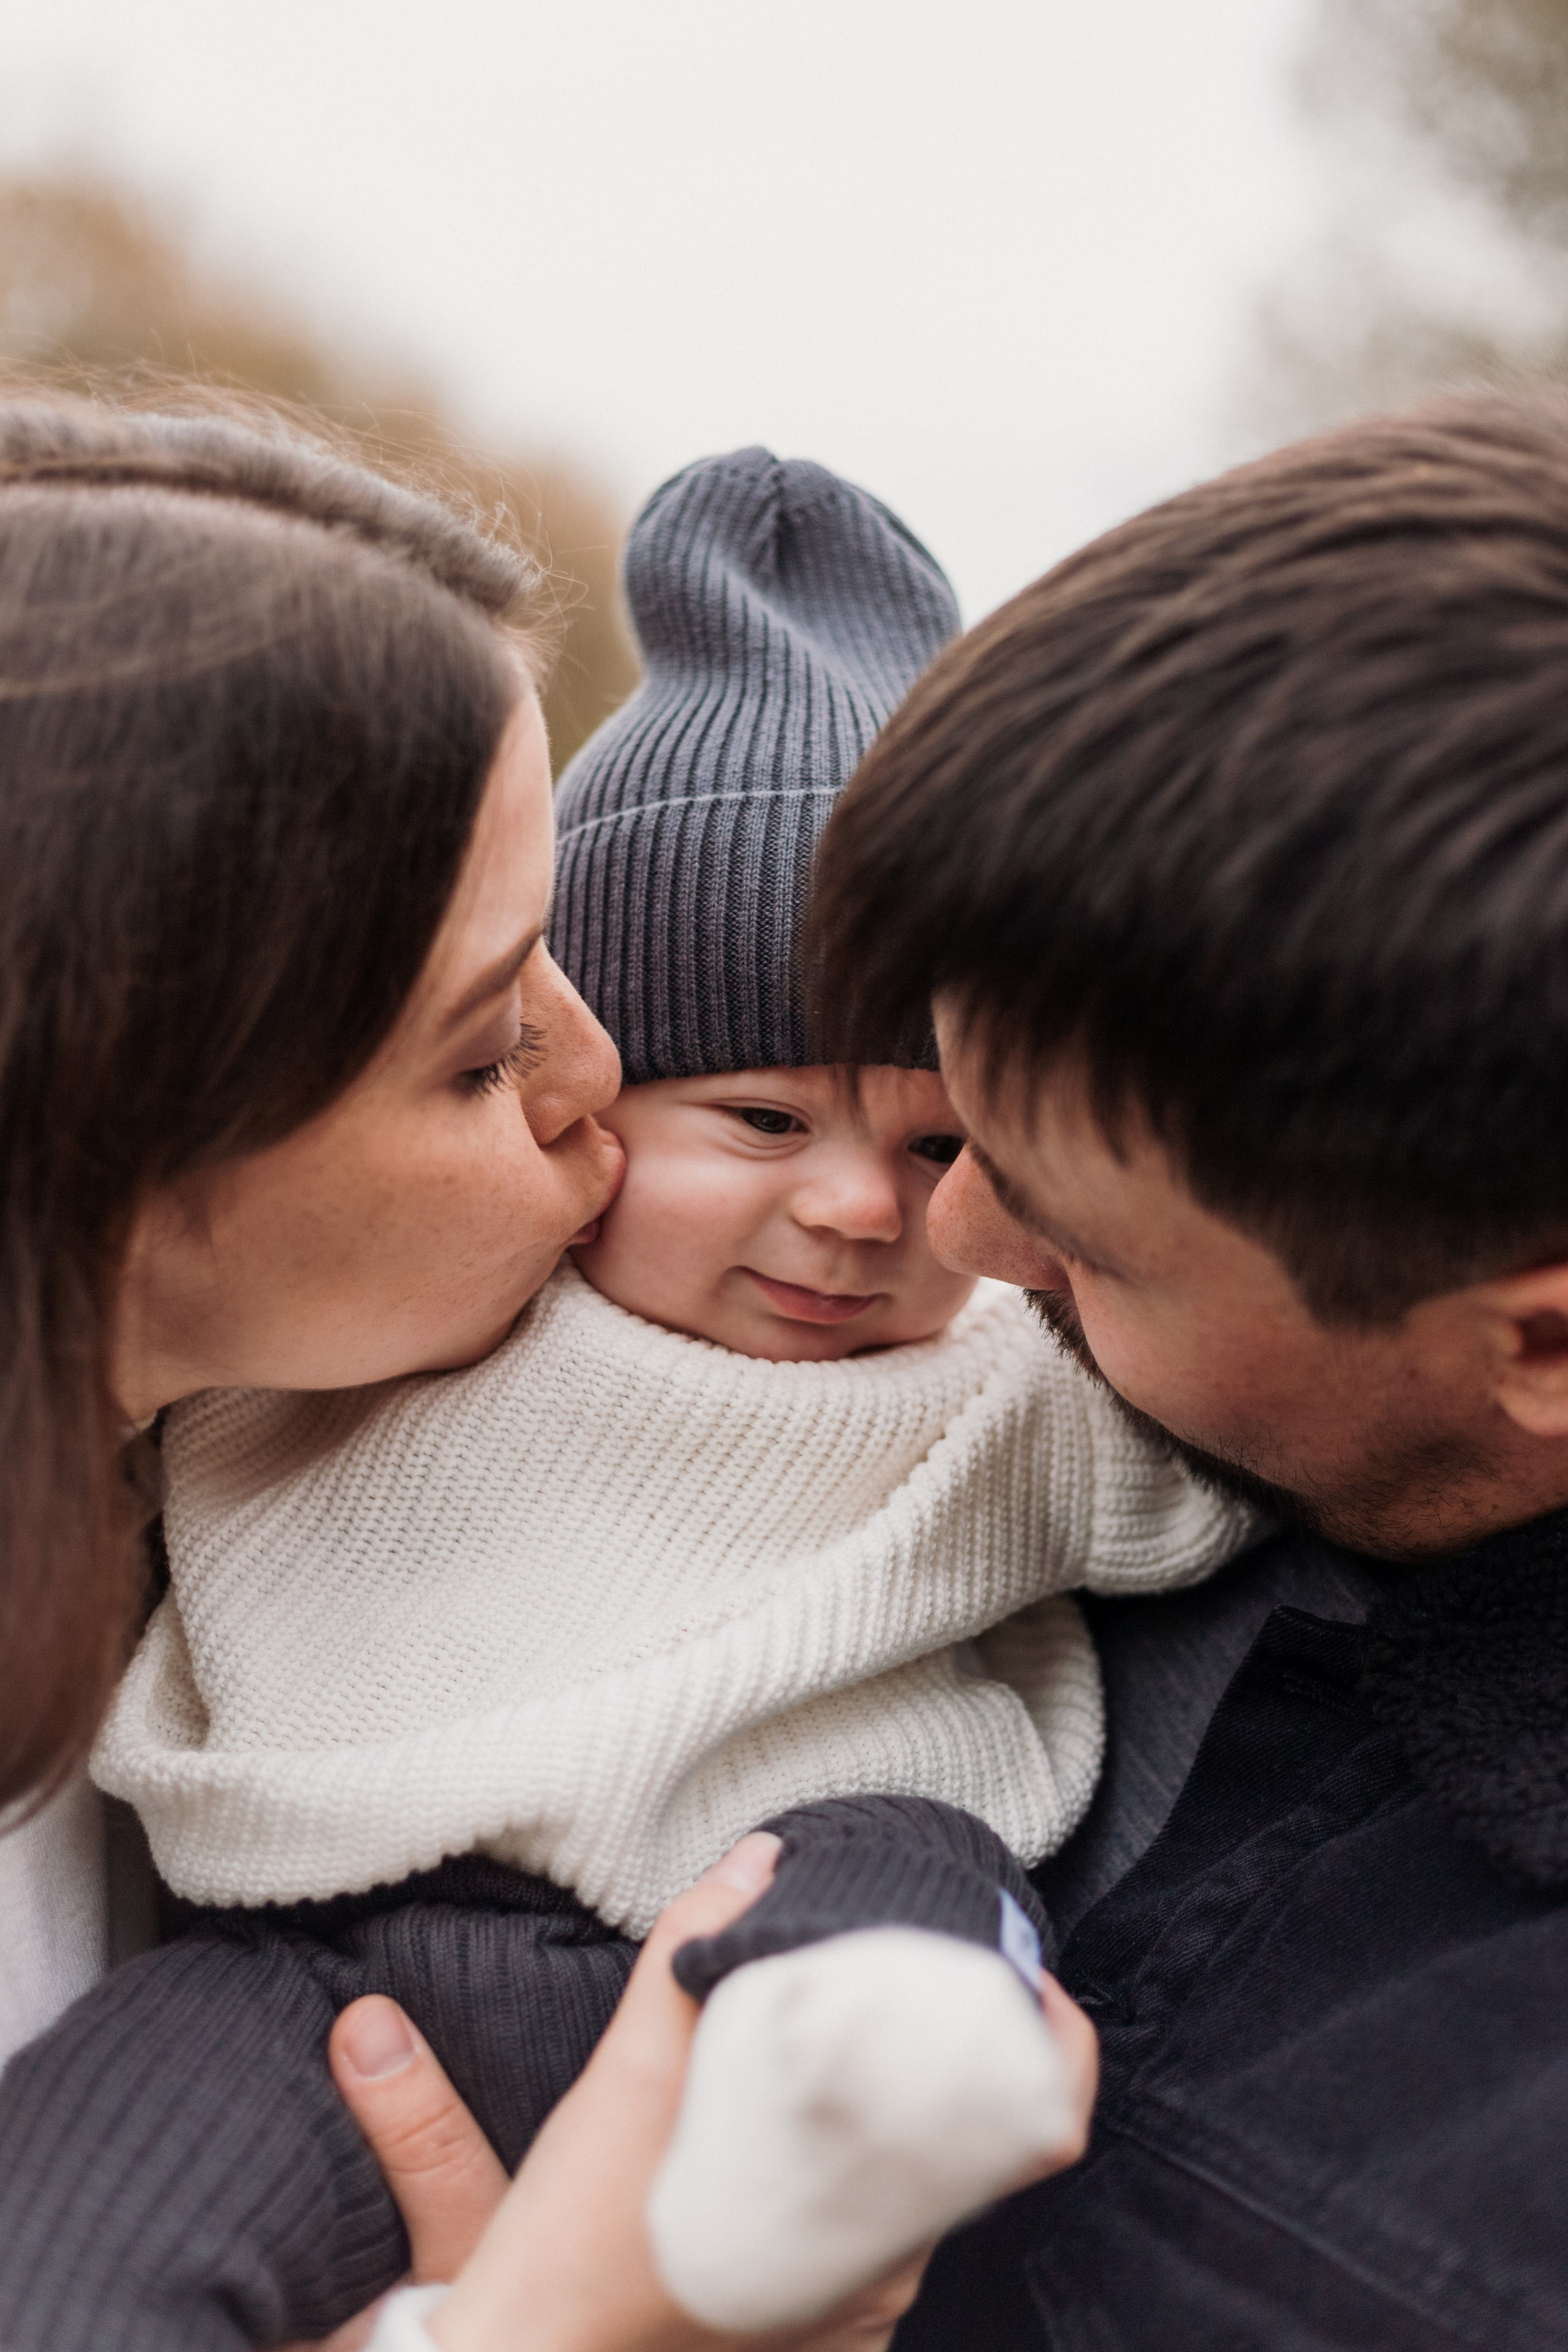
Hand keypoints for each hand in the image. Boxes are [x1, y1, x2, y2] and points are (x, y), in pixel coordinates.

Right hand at [301, 1837, 1097, 2351]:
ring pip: (912, 2192)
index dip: (1048, 2040)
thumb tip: (759, 1862)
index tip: (1020, 1977)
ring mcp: (859, 2317)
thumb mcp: (626, 2077)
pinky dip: (846, 2187)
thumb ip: (693, 1952)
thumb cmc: (575, 2240)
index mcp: (871, 2206)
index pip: (1034, 2124)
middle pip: (963, 2142)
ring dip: (884, 2124)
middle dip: (939, 2058)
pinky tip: (784, 2151)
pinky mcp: (823, 2346)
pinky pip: (869, 2246)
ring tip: (826, 2059)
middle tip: (901, 1988)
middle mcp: (886, 2274)